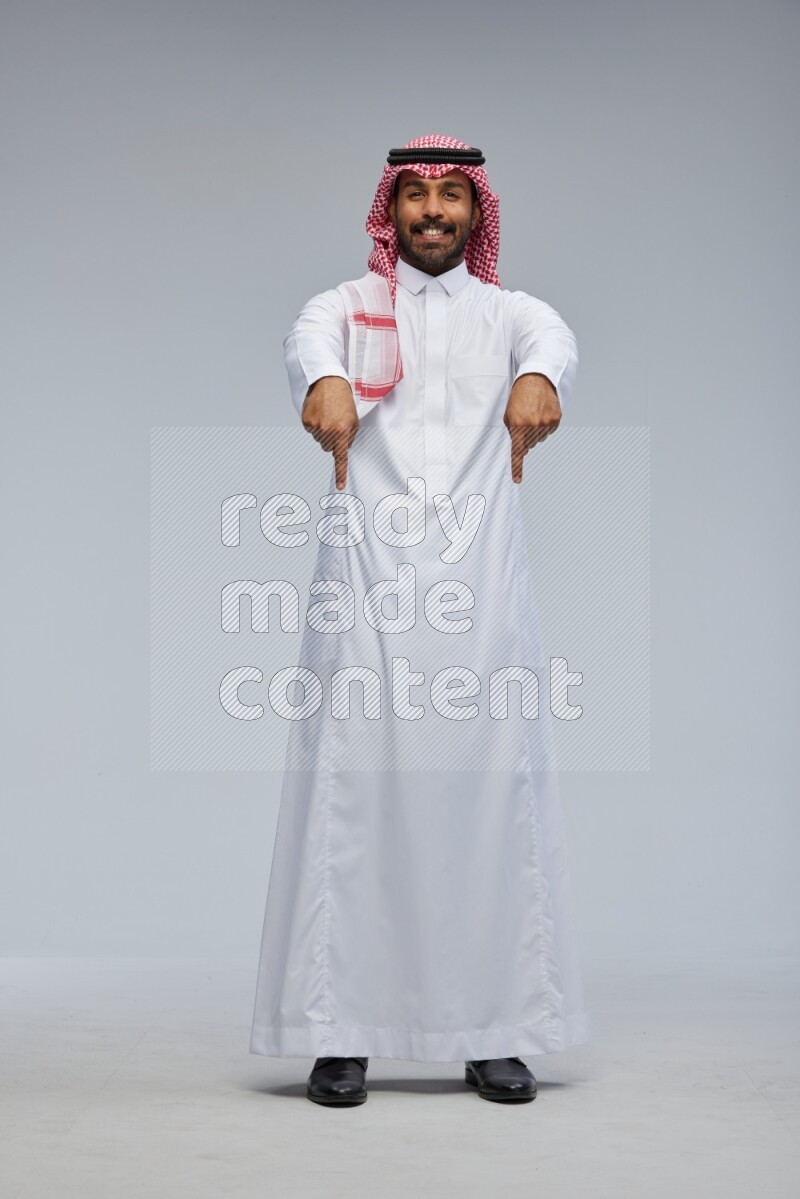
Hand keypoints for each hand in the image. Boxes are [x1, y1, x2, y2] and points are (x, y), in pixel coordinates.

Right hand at [301, 376, 359, 490]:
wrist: (328, 382)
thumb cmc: (343, 400)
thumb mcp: (353, 420)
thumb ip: (349, 438)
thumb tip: (342, 450)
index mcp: (342, 432)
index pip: (341, 457)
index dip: (340, 473)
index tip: (340, 486)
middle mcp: (328, 431)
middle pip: (327, 448)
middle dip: (331, 439)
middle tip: (334, 422)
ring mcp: (315, 427)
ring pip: (318, 440)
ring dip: (323, 431)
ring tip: (327, 414)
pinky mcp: (306, 422)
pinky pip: (310, 431)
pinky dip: (314, 424)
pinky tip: (319, 412)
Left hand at [504, 373, 561, 483]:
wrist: (536, 379)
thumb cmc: (519, 397)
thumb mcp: (509, 415)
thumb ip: (513, 433)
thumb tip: (523, 450)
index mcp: (518, 425)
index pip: (517, 451)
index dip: (517, 467)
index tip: (517, 480)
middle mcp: (533, 426)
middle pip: (529, 445)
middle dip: (525, 437)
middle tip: (524, 420)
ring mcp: (546, 423)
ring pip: (539, 439)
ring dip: (535, 431)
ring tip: (533, 413)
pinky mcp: (556, 419)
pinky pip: (549, 432)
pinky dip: (545, 426)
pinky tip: (542, 413)